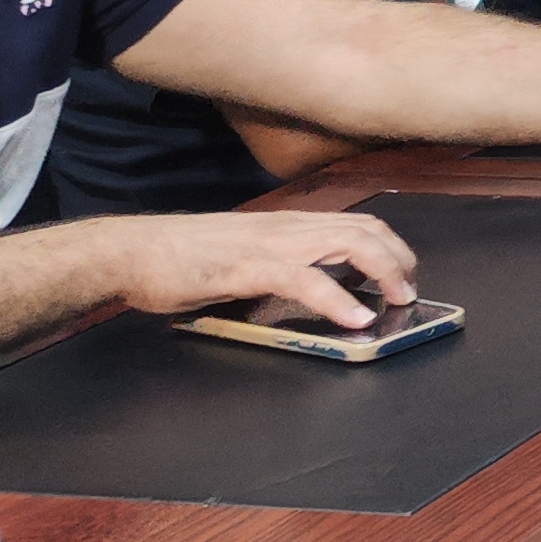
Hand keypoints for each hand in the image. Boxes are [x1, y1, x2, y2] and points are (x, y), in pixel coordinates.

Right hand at [92, 208, 420, 327]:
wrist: (130, 251)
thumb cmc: (180, 256)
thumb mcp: (242, 254)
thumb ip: (277, 264)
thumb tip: (309, 286)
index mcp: (286, 225)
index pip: (355, 224)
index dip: (389, 246)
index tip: (405, 272)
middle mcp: (286, 228)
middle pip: (363, 231)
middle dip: (398, 259)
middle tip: (410, 291)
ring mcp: (269, 245)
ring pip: (346, 245)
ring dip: (383, 273)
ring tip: (398, 300)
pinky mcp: (247, 268)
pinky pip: (304, 279)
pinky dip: (337, 298)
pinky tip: (355, 317)